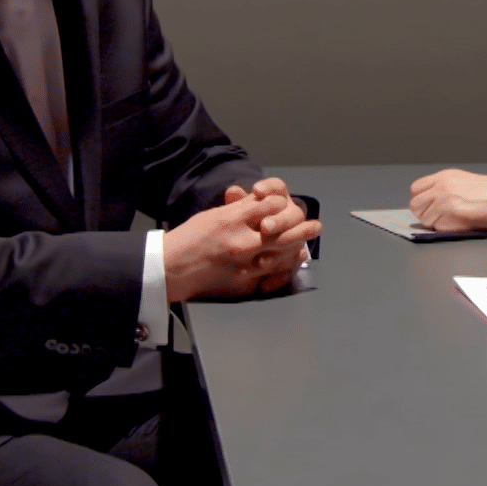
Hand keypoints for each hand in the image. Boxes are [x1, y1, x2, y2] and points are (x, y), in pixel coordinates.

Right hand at [164, 183, 320, 300]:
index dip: (283, 204)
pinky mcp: (244, 282)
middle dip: (302, 226)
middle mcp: (241, 240)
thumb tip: (262, 203)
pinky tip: (293, 262)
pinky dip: (286, 268)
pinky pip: (273, 275)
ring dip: (298, 247)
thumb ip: (239, 209)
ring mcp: (244, 263)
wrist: (170, 269)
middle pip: (283, 230)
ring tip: (308, 244)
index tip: (287, 205)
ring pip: (282, 253)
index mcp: (232, 218)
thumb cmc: (189, 240)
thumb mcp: (213, 216)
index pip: (270, 204)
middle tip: (315, 226)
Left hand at [407, 169, 486, 230]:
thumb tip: (431, 201)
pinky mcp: (450, 215)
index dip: (421, 200)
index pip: (416, 188)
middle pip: (415, 205)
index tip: (428, 206)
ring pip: (425, 219)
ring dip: (436, 223)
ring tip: (454, 220)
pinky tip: (460, 224)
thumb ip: (445, 188)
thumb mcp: (464, 181)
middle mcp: (441, 187)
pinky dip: (446, 229)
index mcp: (444, 176)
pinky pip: (437, 228)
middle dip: (424, 213)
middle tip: (438, 217)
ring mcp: (444, 201)